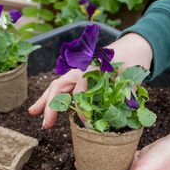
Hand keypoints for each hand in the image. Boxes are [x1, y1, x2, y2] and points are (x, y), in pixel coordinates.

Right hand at [28, 33, 152, 128]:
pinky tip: (44, 108)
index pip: (80, 89)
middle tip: (46, 124)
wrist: (135, 45)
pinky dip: (52, 98)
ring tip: (33, 113)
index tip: (86, 123)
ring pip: (57, 86)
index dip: (82, 108)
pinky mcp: (79, 76)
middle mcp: (81, 67)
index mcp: (92, 65)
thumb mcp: (134, 74)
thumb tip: (121, 115)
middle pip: (59, 85)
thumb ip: (127, 92)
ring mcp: (78, 71)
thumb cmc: (134, 58)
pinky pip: (62, 87)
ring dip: (45, 101)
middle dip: (50, 105)